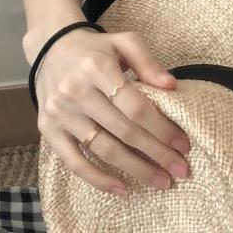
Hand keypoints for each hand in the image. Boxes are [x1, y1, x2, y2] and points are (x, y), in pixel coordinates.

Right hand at [31, 26, 191, 196]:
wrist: (50, 48)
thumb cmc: (95, 50)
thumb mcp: (124, 42)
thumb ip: (148, 62)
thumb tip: (172, 87)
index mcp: (96, 68)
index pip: (136, 107)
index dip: (163, 129)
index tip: (184, 145)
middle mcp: (75, 91)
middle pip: (124, 131)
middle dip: (157, 154)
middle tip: (181, 170)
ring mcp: (60, 113)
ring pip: (103, 149)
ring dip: (136, 169)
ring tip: (161, 181)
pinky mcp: (48, 129)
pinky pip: (74, 162)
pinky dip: (98, 179)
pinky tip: (122, 190)